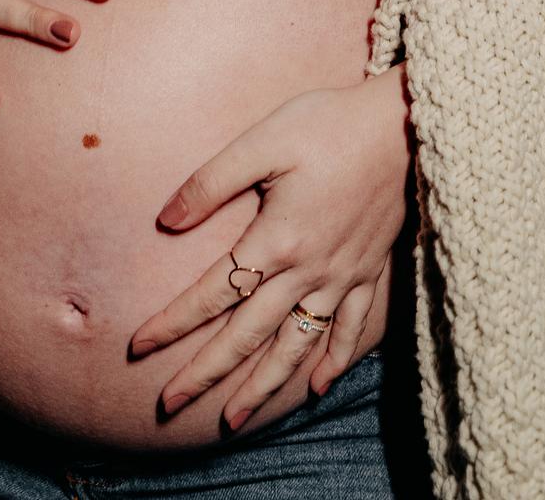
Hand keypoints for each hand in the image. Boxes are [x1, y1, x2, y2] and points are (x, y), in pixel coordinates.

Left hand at [131, 69, 411, 431]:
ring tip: (233, 420)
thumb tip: (167, 219)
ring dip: (262, 386)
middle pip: (247, 335)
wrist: (405, 128)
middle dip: (205, 373)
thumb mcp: (263, 141)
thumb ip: (212, 182)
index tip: (138, 347)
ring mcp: (341, 277)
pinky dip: (332, 361)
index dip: (172, 322)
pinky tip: (317, 387)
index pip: (213, 293)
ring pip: (295, 346)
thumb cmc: (330, 124)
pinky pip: (350, 330)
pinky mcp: (369, 271)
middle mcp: (307, 271)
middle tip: (170, 404)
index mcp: (276, 240)